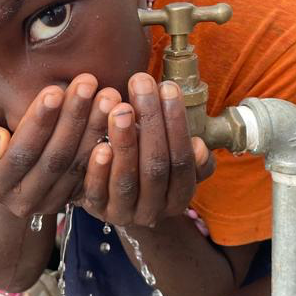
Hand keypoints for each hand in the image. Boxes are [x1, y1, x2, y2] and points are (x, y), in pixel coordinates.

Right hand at [0, 74, 121, 220]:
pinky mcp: (73, 200)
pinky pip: (93, 172)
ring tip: (108, 95)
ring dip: (95, 128)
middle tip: (89, 83)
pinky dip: (107, 144)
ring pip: (77, 164)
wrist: (10, 178)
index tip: (55, 90)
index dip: (38, 122)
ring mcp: (51, 204)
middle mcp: (23, 201)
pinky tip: (117, 120)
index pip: (21, 151)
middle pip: (54, 158)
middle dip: (73, 118)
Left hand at [81, 74, 214, 226]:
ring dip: (125, 142)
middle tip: (141, 82)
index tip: (168, 87)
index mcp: (179, 196)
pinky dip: (99, 169)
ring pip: (127, 179)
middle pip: (155, 167)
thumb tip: (199, 146)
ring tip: (120, 108)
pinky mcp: (96, 211)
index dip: (177, 124)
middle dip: (151, 121)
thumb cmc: (147, 165)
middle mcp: (155, 210)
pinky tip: (100, 145)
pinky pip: (97, 192)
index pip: (182, 160)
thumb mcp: (172, 161)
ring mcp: (125, 213)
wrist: (113, 201)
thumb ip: (188, 154)